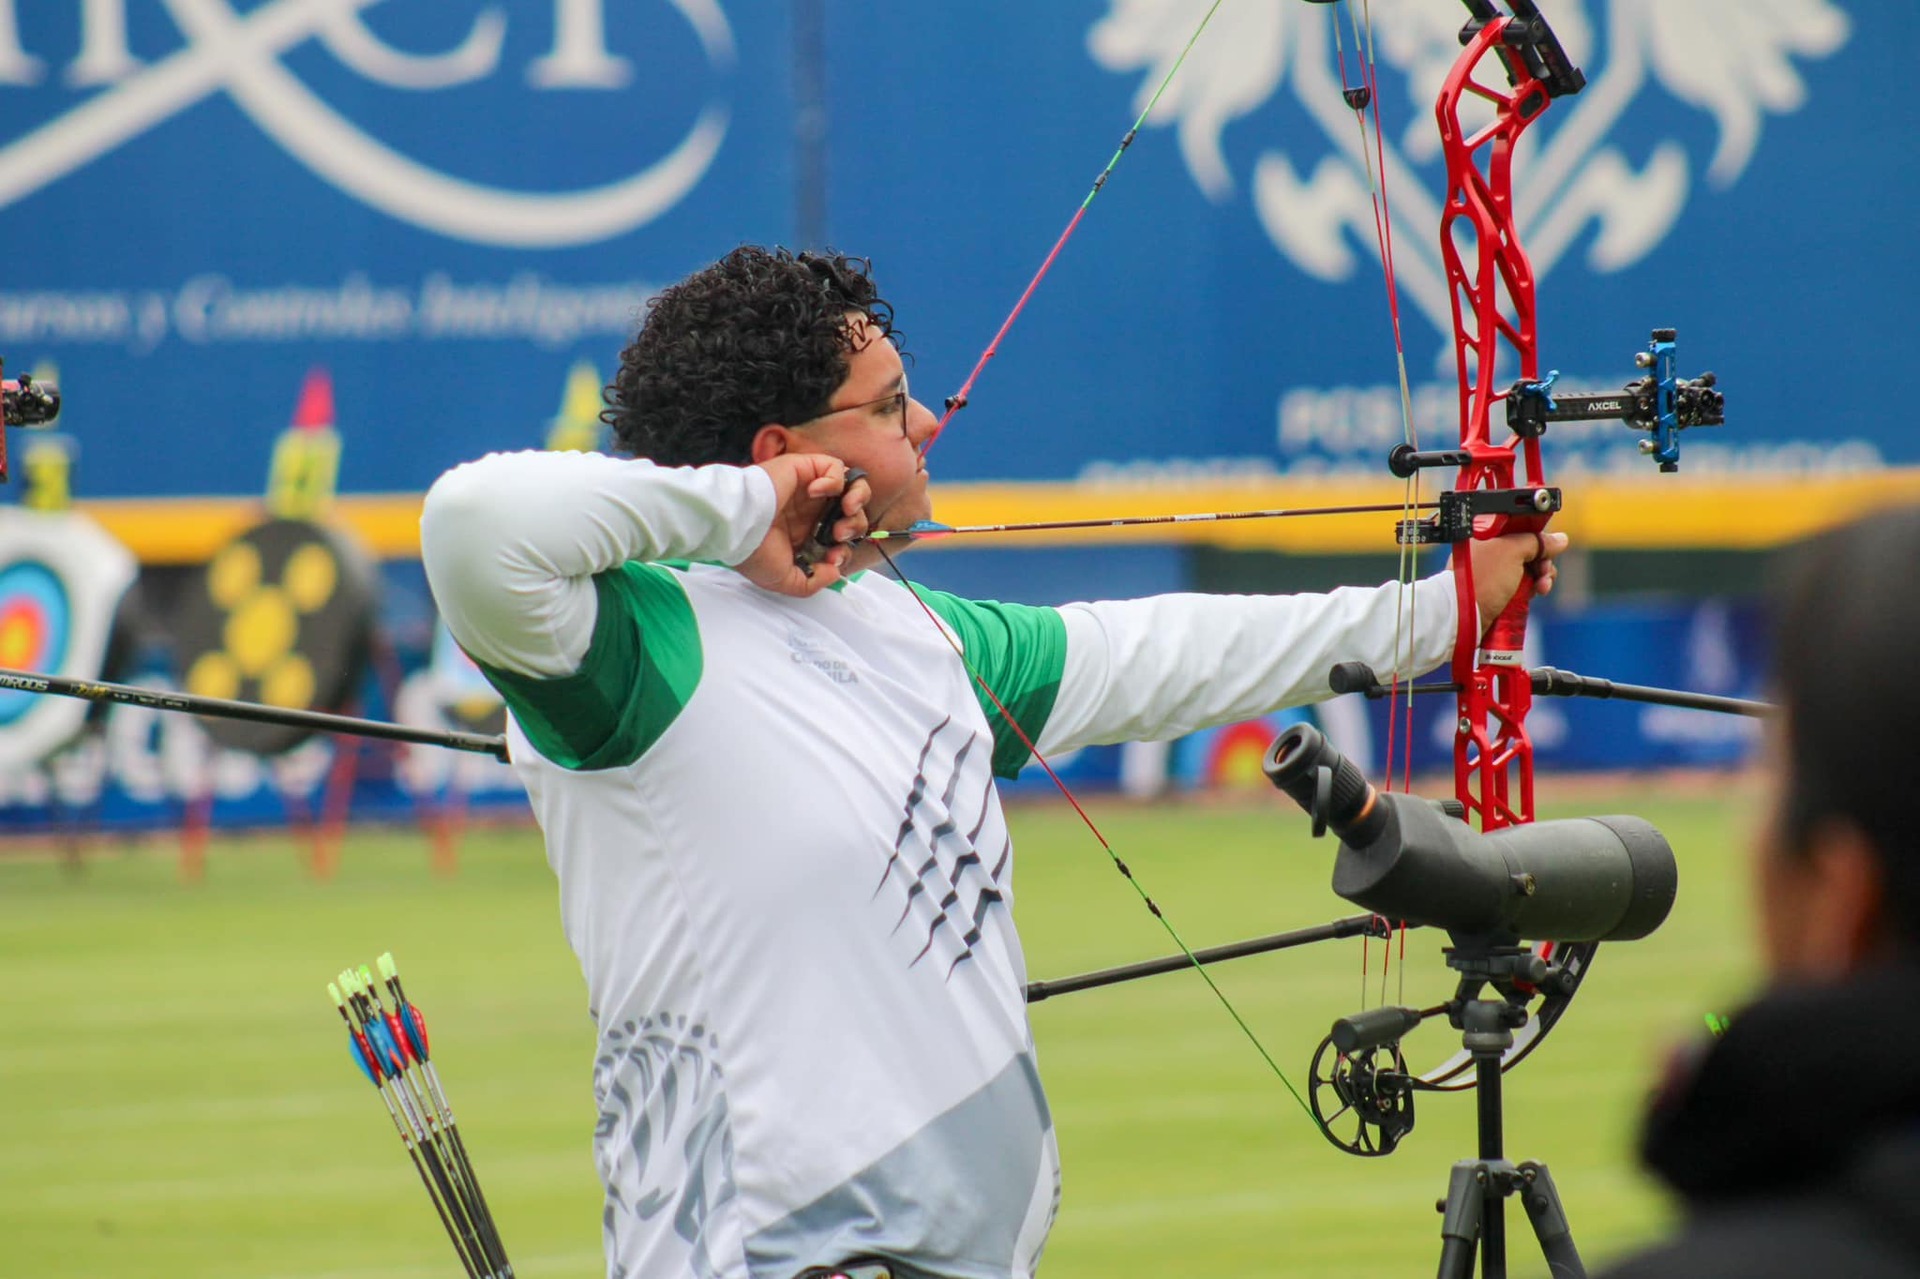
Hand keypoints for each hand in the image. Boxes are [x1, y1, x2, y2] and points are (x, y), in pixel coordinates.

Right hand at [735, 454, 870, 596]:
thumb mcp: (784, 581)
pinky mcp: (805, 469)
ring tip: (844, 511)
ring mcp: (809, 489)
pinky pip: (835, 467)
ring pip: (851, 486)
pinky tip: (816, 493)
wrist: (737, 527)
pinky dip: (835, 480)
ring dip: (857, 500)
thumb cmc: (754, 552)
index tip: (833, 557)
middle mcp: (811, 512)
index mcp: (806, 535)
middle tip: (838, 535)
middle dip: (855, 527)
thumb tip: (835, 571)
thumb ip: (813, 582)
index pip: (842, 539)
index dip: (845, 549)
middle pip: (853, 514)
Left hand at [1471, 529, 1567, 636]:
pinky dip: (1531, 589)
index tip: (1548, 548)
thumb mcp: (1512, 551)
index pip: (1520, 528)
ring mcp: (1491, 572)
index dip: (1538, 538)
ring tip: (1542, 587)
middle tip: (1544, 572)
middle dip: (1542, 561)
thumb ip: (1536, 542)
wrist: (1463, 614)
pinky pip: (1520, 586)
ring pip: (1526, 569)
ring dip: (1540, 577)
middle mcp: (1488, 550)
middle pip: (1527, 550)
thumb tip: (1560, 540)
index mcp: (1486, 535)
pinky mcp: (1495, 591)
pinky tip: (1536, 594)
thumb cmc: (1481, 580)